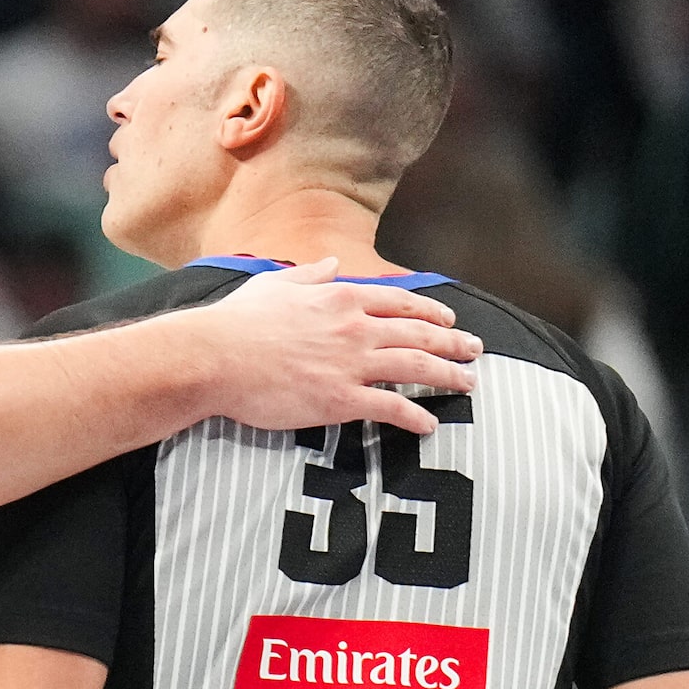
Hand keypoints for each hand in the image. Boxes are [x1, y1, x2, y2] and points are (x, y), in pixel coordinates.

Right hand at [195, 261, 478, 436]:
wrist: (212, 357)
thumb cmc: (235, 322)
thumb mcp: (274, 285)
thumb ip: (310, 275)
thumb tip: (332, 264)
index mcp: (340, 298)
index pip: (399, 302)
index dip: (431, 310)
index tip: (449, 318)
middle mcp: (354, 328)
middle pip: (419, 333)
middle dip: (454, 342)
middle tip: (475, 350)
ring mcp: (350, 364)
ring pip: (415, 367)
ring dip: (448, 375)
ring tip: (468, 383)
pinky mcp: (340, 400)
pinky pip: (390, 408)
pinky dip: (415, 416)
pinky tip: (429, 424)